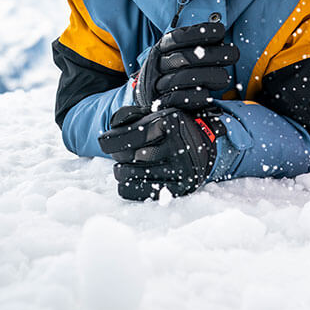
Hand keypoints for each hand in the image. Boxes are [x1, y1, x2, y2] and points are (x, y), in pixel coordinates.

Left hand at [98, 105, 225, 199]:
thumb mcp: (158, 116)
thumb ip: (134, 121)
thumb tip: (107, 139)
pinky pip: (140, 192)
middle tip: (121, 155)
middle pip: (129, 157)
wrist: (204, 142)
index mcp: (171, 122)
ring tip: (125, 167)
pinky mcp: (181, 187)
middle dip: (119, 156)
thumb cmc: (173, 129)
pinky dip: (128, 187)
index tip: (104, 143)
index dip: (111, 140)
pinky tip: (130, 180)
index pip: (130, 135)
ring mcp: (182, 168)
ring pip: (131, 175)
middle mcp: (180, 144)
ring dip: (122, 171)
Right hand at [134, 22, 238, 110]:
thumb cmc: (176, 68)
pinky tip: (209, 94)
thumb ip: (198, 42)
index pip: (179, 37)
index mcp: (163, 47)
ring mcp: (158, 84)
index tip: (221, 31)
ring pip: (182, 79)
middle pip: (185, 58)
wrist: (152, 92)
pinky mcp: (162, 103)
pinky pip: (180, 100)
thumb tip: (220, 31)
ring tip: (225, 76)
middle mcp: (158, 64)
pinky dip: (197, 96)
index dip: (201, 33)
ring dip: (209, 76)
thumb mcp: (181, 49)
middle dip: (214, 55)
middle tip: (234, 55)